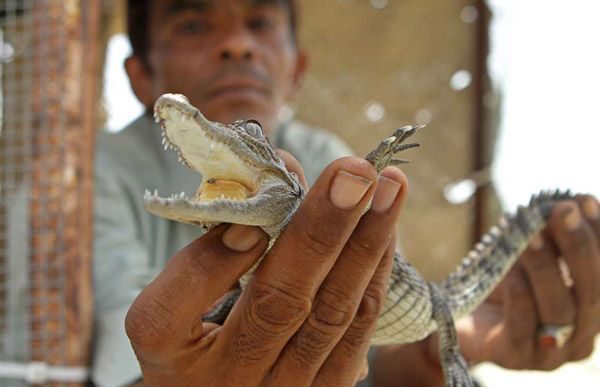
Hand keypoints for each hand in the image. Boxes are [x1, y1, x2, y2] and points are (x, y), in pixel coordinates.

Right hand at [125, 155, 407, 386]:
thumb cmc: (189, 340)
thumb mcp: (169, 306)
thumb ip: (204, 256)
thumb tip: (268, 194)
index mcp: (170, 354)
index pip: (179, 307)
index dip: (214, 262)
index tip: (247, 221)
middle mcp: (229, 381)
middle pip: (278, 303)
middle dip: (322, 229)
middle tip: (354, 172)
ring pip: (332, 316)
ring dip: (365, 244)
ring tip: (389, 187)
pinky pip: (359, 332)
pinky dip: (375, 274)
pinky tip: (387, 229)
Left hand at [458, 195, 599, 368]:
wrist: (461, 320)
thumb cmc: (503, 285)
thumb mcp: (529, 257)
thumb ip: (550, 236)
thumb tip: (574, 201)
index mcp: (592, 308)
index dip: (599, 235)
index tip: (584, 200)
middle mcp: (581, 334)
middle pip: (591, 293)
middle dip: (578, 247)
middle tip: (562, 211)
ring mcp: (550, 353)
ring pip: (559, 310)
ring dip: (546, 268)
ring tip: (530, 236)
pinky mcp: (514, 357)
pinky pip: (522, 328)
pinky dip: (520, 298)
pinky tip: (512, 275)